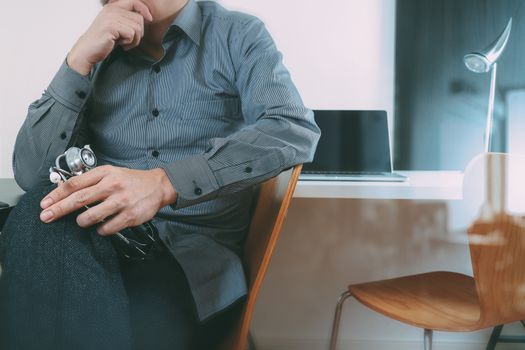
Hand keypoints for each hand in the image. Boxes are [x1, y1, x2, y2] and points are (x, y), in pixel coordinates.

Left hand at [39, 166, 176, 234]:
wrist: (158, 186)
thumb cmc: (131, 180)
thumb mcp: (111, 173)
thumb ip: (91, 180)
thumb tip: (65, 190)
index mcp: (105, 174)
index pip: (75, 184)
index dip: (57, 194)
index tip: (45, 203)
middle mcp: (112, 186)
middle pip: (78, 199)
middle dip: (59, 209)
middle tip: (46, 217)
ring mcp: (121, 201)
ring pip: (91, 216)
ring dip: (82, 221)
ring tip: (83, 221)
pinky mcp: (130, 215)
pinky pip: (107, 228)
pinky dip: (100, 230)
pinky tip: (102, 226)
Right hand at [67, 0, 152, 74]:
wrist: (88, 50)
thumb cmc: (104, 41)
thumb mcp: (117, 26)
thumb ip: (127, 19)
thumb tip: (146, 17)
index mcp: (112, 6)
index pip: (134, 1)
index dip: (144, 9)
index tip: (150, 18)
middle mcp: (112, 9)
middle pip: (139, 19)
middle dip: (139, 33)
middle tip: (129, 40)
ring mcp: (111, 17)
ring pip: (137, 28)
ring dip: (134, 40)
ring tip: (124, 43)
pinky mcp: (111, 26)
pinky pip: (131, 34)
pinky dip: (129, 43)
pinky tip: (121, 45)